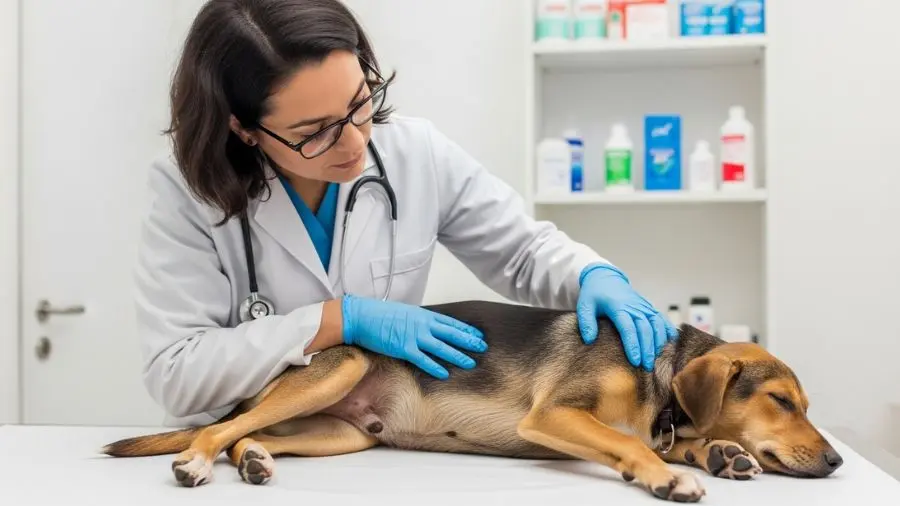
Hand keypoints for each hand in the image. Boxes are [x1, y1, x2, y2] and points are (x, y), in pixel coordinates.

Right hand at [341, 295, 487, 378]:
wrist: (362, 315)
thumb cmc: (381, 314)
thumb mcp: (405, 313)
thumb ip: (419, 320)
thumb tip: (428, 327)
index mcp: (424, 315)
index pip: (451, 323)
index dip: (466, 329)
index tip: (479, 335)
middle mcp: (423, 324)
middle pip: (451, 334)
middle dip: (469, 341)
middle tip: (483, 347)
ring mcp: (414, 336)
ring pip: (442, 348)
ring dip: (458, 356)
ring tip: (471, 363)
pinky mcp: (404, 348)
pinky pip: (423, 360)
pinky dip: (435, 367)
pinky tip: (445, 374)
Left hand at [576, 263, 677, 370]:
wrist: (605, 278)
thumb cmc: (594, 294)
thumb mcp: (584, 305)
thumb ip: (586, 322)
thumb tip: (589, 340)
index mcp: (618, 307)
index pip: (628, 328)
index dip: (633, 345)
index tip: (635, 361)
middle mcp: (634, 306)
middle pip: (645, 329)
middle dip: (648, 349)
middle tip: (647, 367)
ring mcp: (643, 306)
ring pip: (657, 324)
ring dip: (659, 342)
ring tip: (657, 359)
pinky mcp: (649, 307)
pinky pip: (662, 319)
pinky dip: (668, 330)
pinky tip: (670, 343)